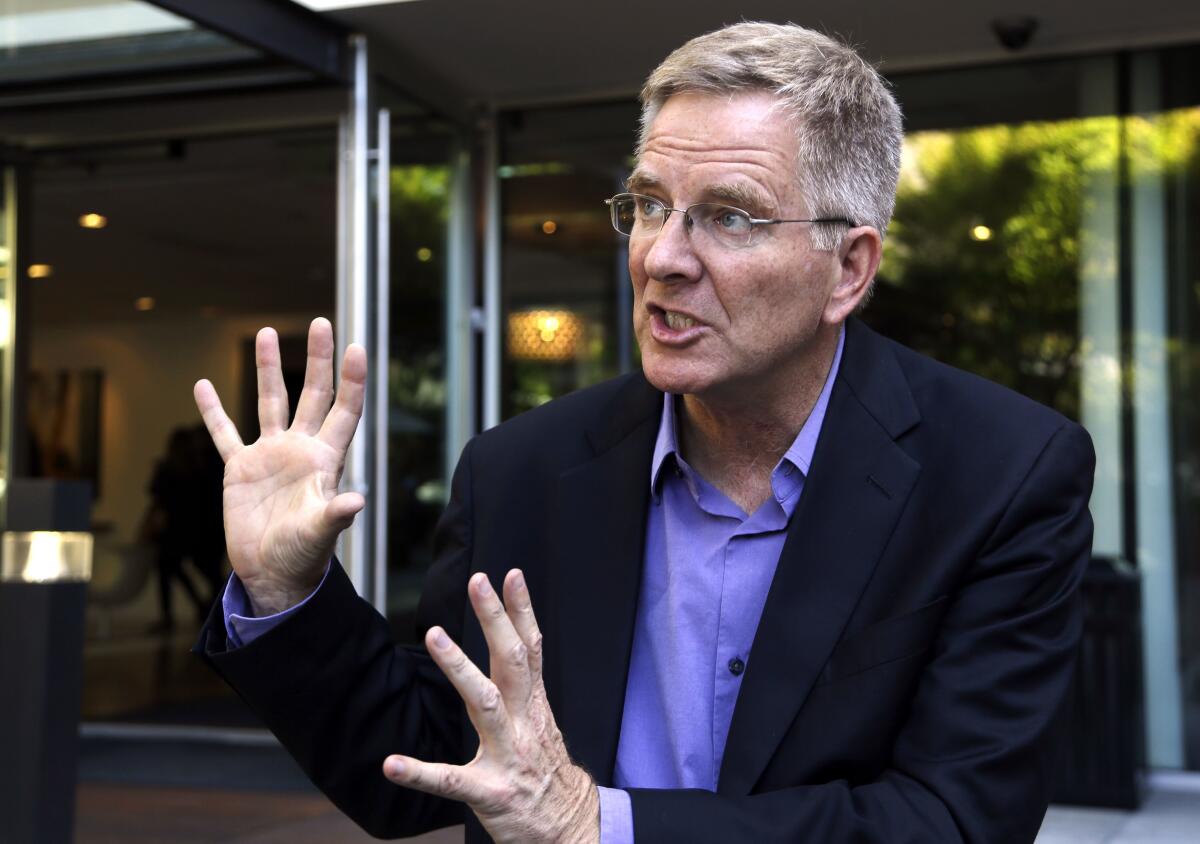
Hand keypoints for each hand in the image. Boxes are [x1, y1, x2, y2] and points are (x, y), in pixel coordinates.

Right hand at [193, 318, 365, 615]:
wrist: (272, 575)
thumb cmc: (304, 556)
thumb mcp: (320, 534)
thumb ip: (335, 515)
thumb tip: (357, 501)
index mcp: (325, 460)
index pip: (344, 411)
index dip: (352, 381)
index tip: (357, 347)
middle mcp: (300, 449)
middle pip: (313, 394)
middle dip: (318, 359)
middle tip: (322, 322)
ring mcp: (270, 456)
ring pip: (270, 402)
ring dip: (269, 368)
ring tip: (266, 331)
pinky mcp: (240, 469)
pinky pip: (225, 434)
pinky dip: (213, 411)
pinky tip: (203, 385)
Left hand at [383, 570, 599, 843]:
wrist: (572, 830)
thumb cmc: (549, 776)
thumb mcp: (543, 726)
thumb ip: (525, 692)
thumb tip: (510, 650)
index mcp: (535, 708)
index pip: (530, 650)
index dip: (522, 611)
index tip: (510, 575)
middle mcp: (524, 724)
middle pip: (511, 662)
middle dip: (495, 619)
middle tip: (478, 581)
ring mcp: (508, 757)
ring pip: (484, 703)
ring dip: (458, 667)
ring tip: (434, 635)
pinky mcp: (489, 793)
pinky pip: (451, 780)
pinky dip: (419, 772)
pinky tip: (392, 764)